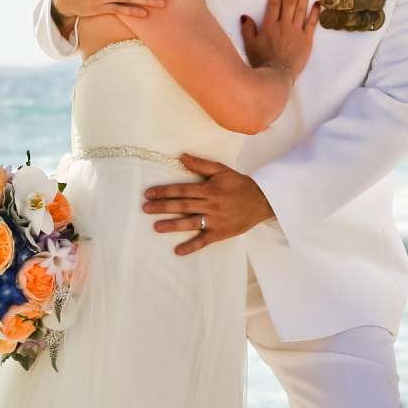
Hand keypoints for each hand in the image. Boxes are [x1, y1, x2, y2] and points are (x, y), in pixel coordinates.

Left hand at [143, 156, 271, 255]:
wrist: (263, 201)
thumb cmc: (240, 185)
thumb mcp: (222, 170)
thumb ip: (201, 164)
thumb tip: (181, 156)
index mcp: (209, 189)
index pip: (182, 190)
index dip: (164, 191)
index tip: (149, 194)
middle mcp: (210, 205)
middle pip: (183, 205)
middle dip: (163, 207)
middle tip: (145, 209)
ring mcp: (215, 220)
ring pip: (190, 223)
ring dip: (172, 225)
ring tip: (156, 227)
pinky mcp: (220, 233)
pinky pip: (203, 241)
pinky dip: (191, 246)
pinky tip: (178, 251)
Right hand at [238, 0, 317, 76]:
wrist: (276, 75)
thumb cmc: (262, 62)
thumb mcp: (250, 45)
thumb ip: (248, 30)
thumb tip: (245, 17)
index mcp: (270, 25)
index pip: (274, 4)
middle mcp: (284, 25)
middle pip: (289, 2)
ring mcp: (296, 32)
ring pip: (301, 9)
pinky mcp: (307, 40)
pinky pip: (312, 23)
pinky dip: (315, 13)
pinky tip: (317, 3)